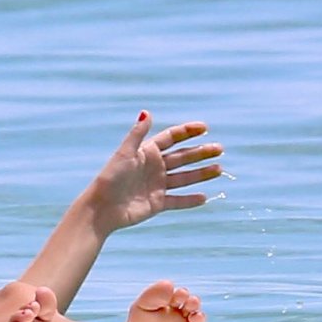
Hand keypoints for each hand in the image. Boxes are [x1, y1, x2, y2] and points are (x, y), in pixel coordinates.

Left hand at [88, 112, 223, 236]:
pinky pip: (178, 201)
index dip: (187, 131)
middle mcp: (154, 167)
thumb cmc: (110, 178)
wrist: (102, 209)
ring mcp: (156, 186)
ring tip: (219, 169)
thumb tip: (146, 112)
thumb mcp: (125, 154)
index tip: (205, 127)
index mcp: (146, 152)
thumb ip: (137, 134)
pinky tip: (205, 197)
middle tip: (219, 149)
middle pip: (182, 157)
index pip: (171, 138)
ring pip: (184, 178)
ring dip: (201, 173)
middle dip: (201, 152)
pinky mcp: (157, 203)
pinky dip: (190, 200)